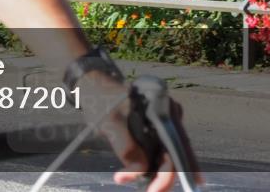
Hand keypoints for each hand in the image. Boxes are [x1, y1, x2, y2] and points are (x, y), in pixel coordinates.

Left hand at [78, 75, 202, 191]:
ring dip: (161, 172)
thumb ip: (127, 147)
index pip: (174, 145)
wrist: (94, 87)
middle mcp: (169, 115)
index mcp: (162, 109)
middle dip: (166, 176)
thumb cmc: (102, 101)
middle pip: (176, 151)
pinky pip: (161, 149)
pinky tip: (149, 178)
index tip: (156, 190)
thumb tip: (141, 172)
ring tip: (151, 188)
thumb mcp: (111, 124)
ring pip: (169, 153)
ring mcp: (164, 121)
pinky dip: (155, 165)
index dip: (170, 171)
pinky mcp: (156, 128)